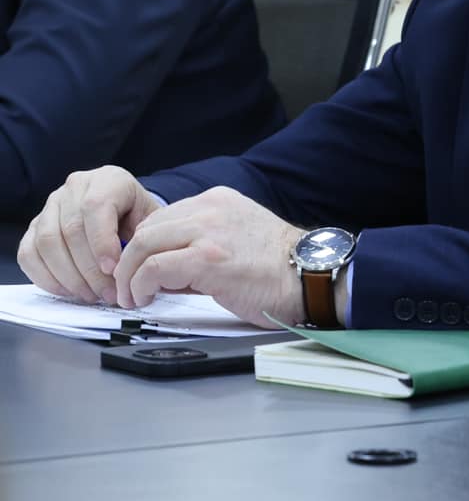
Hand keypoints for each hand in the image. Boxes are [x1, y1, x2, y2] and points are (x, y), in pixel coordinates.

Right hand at [17, 167, 160, 305]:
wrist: (125, 209)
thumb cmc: (139, 216)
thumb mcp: (151, 219)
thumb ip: (142, 237)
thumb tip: (131, 268)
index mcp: (107, 180)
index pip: (95, 208)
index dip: (101, 242)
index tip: (113, 270)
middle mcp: (75, 188)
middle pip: (70, 230)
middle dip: (88, 269)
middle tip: (106, 293)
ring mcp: (50, 206)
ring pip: (47, 243)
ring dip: (68, 276)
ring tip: (91, 294)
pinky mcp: (34, 226)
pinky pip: (29, 254)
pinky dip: (46, 277)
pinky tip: (68, 290)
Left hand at [110, 186, 305, 325]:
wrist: (310, 276)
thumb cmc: (278, 268)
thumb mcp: (235, 240)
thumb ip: (199, 246)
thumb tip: (162, 272)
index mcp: (218, 201)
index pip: (161, 218)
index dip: (143, 248)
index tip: (138, 271)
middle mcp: (210, 209)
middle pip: (145, 229)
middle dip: (127, 261)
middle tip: (126, 288)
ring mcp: (208, 231)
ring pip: (142, 244)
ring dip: (128, 275)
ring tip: (132, 297)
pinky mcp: (207, 258)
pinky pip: (153, 268)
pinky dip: (140, 286)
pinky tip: (145, 298)